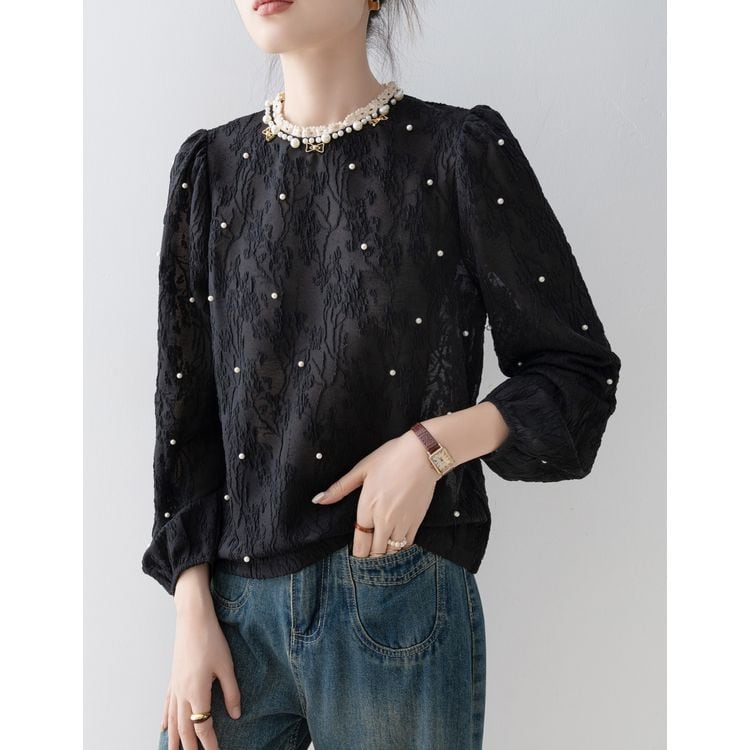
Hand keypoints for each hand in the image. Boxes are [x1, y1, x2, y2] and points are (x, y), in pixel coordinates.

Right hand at [162, 571, 241, 749]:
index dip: (210, 744)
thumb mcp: (227, 666)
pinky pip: (167, 705)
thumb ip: (231, 692)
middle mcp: (182, 693)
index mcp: (197, 692)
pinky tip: (165, 728)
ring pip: (173, 721)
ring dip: (174, 740)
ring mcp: (175, 686)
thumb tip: (236, 715)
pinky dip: (166, 719)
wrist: (192, 619)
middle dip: (189, 748)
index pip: (203, 727)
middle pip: (185, 729)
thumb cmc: (211, 639)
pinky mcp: (173, 678)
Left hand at [310, 430, 438, 556]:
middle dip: (370, 556)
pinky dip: (401, 547)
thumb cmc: (390, 458)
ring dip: (385, 553)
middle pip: (376, 552)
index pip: (360, 543)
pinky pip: (407, 544)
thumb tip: (318, 500)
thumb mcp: (362, 469)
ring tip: (381, 552)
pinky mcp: (417, 521)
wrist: (422, 454)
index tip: (356, 555)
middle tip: (368, 555)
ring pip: (392, 551)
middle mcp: (384, 520)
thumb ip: (340, 488)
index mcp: (367, 508)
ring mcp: (402, 522)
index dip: (358, 553)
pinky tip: (396, 542)